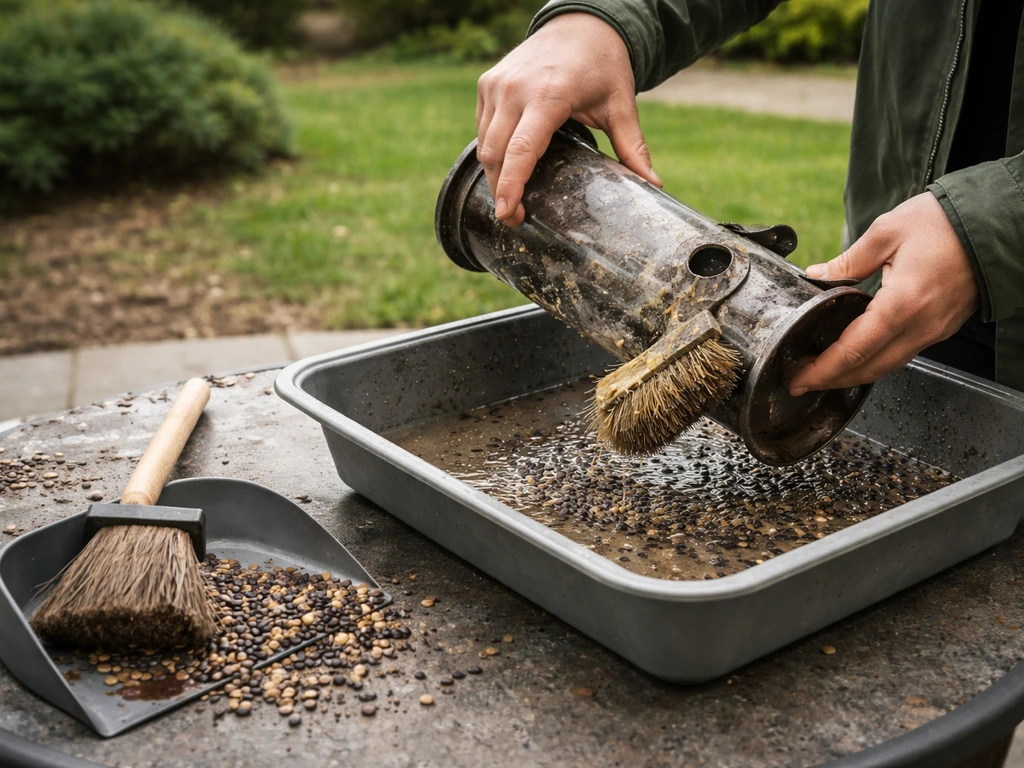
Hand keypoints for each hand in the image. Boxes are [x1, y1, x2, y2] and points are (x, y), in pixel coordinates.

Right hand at [476, 13, 661, 226]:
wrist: (581, 22)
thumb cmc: (602, 64)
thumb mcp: (620, 104)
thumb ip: (632, 146)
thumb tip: (653, 185)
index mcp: (548, 96)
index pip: (522, 150)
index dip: (511, 186)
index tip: (507, 212)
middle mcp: (516, 89)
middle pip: (495, 153)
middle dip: (500, 190)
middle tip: (512, 217)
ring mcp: (497, 85)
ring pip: (484, 143)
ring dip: (493, 174)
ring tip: (509, 197)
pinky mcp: (487, 83)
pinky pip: (482, 127)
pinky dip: (491, 150)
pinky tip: (507, 165)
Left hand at [788, 192, 979, 395]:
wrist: (998, 222)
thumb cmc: (945, 222)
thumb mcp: (887, 231)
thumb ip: (848, 260)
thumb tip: (816, 275)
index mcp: (902, 305)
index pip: (853, 352)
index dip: (822, 371)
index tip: (797, 378)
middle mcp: (921, 326)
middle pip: (869, 369)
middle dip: (832, 381)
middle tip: (800, 381)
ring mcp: (935, 330)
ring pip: (888, 366)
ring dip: (853, 375)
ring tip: (822, 371)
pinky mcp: (942, 327)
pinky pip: (904, 353)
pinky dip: (876, 360)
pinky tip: (856, 354)